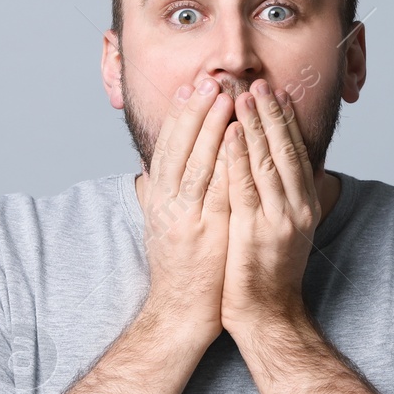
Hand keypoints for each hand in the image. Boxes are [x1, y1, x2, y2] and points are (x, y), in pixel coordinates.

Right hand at [138, 76, 234, 342]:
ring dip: (211, 127)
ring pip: (198, 162)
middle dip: (195, 111)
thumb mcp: (163, 226)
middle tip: (209, 81)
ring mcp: (186, 216)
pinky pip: (217, 189)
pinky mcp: (206, 231)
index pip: (167, 147)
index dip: (178, 116)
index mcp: (158, 198)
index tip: (189, 89)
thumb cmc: (179, 270)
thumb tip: (156, 172)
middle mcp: (167, 203)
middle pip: (179, 147)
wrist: (179, 312)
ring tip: (225, 98)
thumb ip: (161, 197)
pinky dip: (226, 161)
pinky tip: (237, 140)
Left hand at [220, 79, 321, 337]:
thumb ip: (277, 196)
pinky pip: (246, 186)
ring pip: (267, 161)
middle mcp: (298, 207)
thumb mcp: (281, 227)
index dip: (284, 120)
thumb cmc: (266, 271)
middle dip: (270, 114)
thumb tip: (269, 166)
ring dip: (254, 126)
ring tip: (242, 96)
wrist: (267, 315)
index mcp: (304, 203)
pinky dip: (238, 157)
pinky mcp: (257, 231)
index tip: (274, 92)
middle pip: (285, 150)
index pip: (296, 151)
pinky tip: (230, 134)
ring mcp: (280, 219)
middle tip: (258, 83)